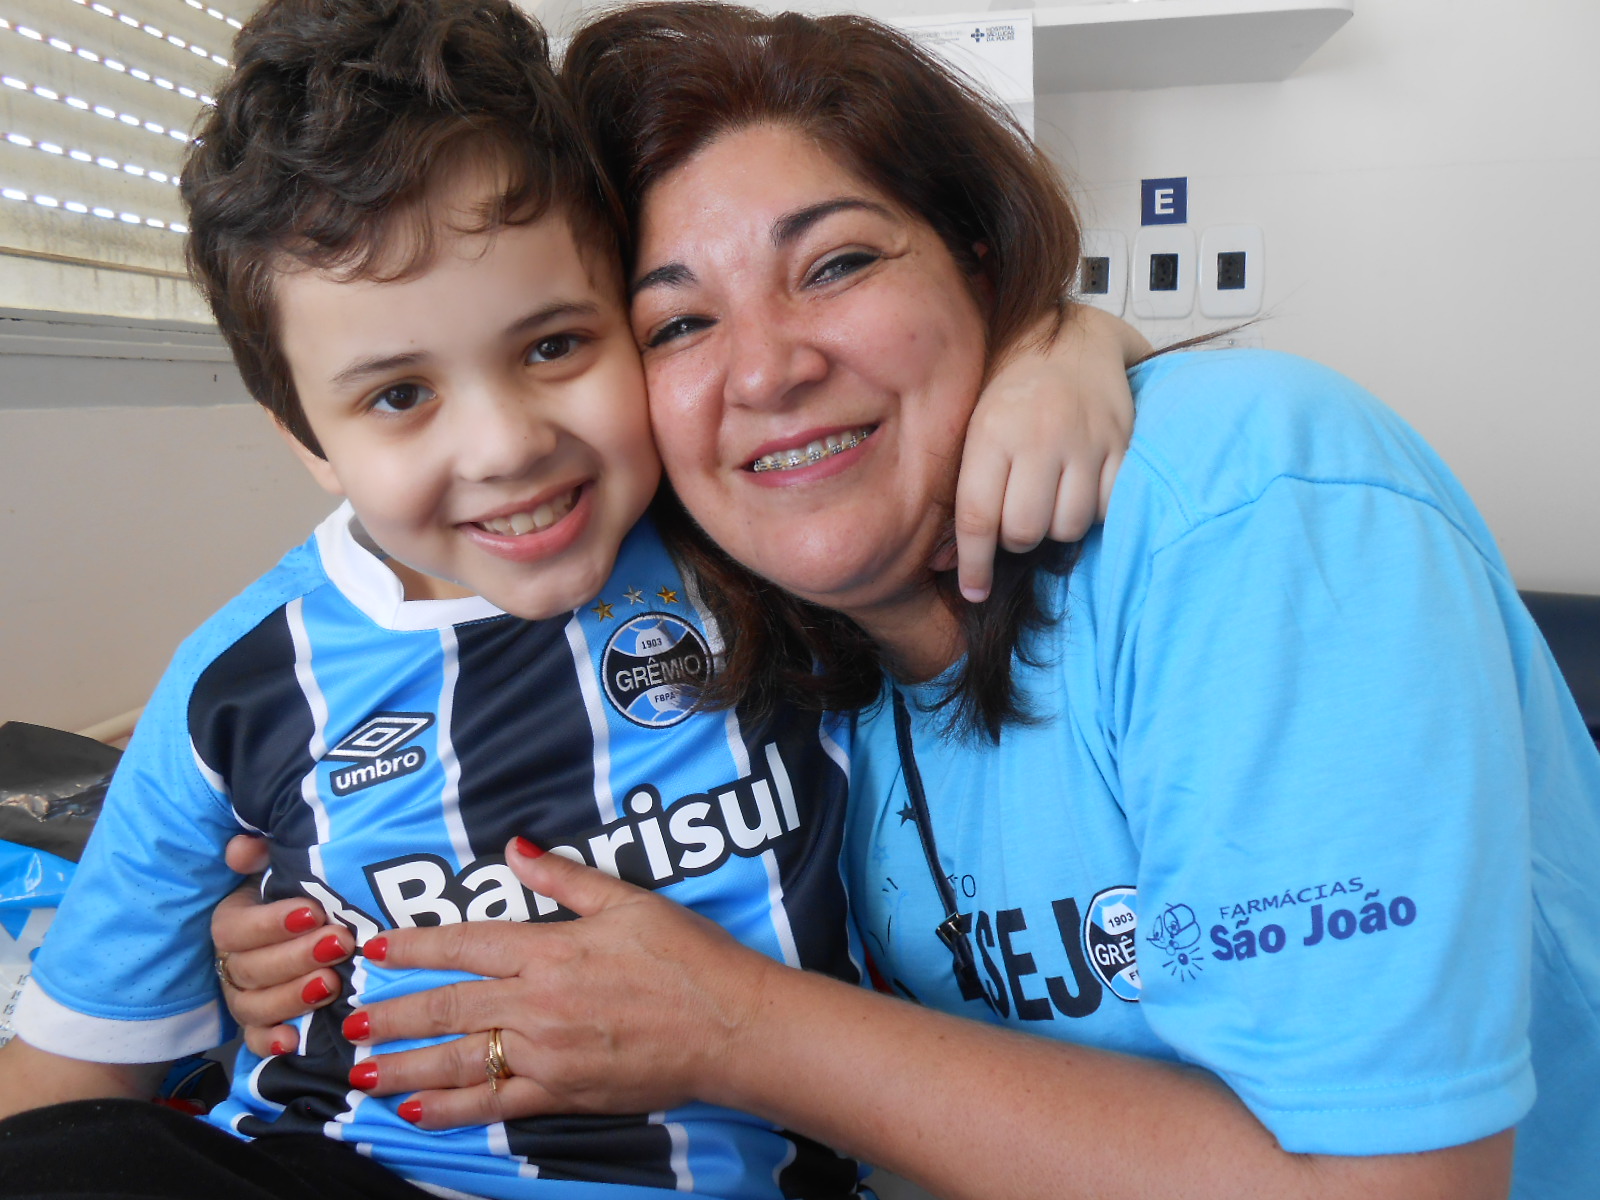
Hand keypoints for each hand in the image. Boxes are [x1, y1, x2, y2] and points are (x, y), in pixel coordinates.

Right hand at [212, 835, 348, 1056]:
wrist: (317, 927)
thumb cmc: (298, 893)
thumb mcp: (280, 865)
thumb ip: (261, 853)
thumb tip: (243, 847)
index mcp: (232, 924)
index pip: (235, 928)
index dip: (270, 923)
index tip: (312, 912)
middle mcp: (233, 963)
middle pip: (251, 969)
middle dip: (296, 958)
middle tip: (338, 944)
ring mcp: (245, 997)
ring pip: (254, 1007)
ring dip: (291, 998)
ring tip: (331, 984)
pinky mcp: (261, 1025)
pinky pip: (255, 1041)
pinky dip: (271, 1043)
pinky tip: (294, 1042)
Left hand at [341, 839, 770, 1128]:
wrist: (730, 1025)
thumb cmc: (687, 956)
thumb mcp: (629, 901)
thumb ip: (565, 878)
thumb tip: (517, 849)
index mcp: (550, 950)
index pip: (465, 945)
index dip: (414, 948)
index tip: (374, 950)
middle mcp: (537, 1004)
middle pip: (449, 1007)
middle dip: (394, 1015)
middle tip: (348, 1022)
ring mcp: (546, 1054)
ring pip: (460, 1060)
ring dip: (406, 1067)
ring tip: (363, 1072)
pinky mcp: (563, 1094)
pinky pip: (495, 1105)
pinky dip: (452, 1111)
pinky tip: (417, 1115)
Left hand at [953, 306, 1144, 600]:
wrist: (1069, 338)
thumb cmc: (1008, 390)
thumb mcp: (971, 428)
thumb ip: (960, 493)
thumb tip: (945, 563)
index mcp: (991, 432)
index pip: (977, 517)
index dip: (974, 564)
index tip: (975, 590)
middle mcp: (1039, 436)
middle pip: (1025, 530)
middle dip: (1016, 541)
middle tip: (1016, 523)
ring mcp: (1085, 439)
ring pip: (1069, 525)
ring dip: (1055, 529)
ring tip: (1048, 504)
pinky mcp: (1121, 441)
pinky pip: (1109, 506)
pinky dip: (1094, 513)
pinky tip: (1081, 494)